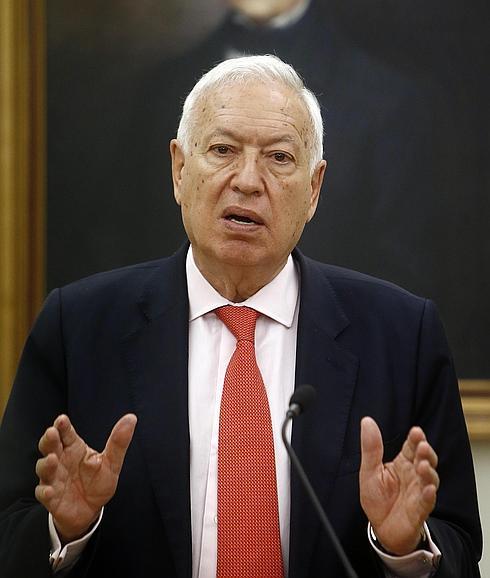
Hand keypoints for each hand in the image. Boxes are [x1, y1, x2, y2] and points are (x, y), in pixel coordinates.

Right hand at [35, 413, 136, 542]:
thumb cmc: (98, 482)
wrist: (91, 510)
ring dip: (46, 463)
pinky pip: (43, 493)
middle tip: (52, 432)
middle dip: (49, 439)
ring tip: (52, 459)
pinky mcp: (51, 497)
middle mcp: (61, 460)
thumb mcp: (112, 462)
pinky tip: (49, 491)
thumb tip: (131, 418)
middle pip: (50, 446)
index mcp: (74, 448)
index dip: (63, 426)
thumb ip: (119, 442)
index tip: (62, 419)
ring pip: (43, 467)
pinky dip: (45, 491)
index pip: (66, 433)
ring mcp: (53, 478)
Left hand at [359, 417, 438, 554]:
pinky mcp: (419, 510)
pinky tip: (428, 489)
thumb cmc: (377, 498)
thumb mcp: (369, 470)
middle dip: (425, 453)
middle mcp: (414, 476)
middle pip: (425, 460)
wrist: (380, 528)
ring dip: (428, 472)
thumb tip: (367, 421)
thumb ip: (371, 447)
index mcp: (402, 464)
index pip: (411, 447)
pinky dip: (429, 496)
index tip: (416, 431)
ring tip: (423, 465)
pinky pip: (427, 502)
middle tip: (422, 446)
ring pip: (429, 479)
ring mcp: (419, 492)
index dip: (415, 439)